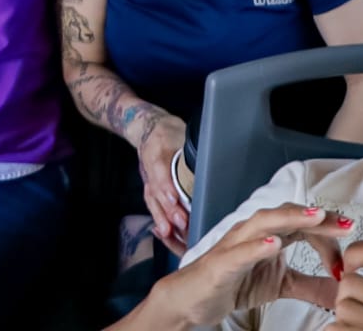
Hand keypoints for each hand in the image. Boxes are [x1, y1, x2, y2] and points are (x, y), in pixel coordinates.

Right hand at [135, 112, 188, 252]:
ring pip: (153, 200)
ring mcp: (148, 178)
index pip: (161, 168)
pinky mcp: (150, 188)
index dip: (166, 185)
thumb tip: (214, 160)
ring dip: (162, 217)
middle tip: (180, 222)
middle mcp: (151, 165)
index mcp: (159, 147)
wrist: (148, 129)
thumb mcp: (180, 132)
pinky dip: (158, 218)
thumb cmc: (169, 131)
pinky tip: (165, 233)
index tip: (175, 198)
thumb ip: (193, 147)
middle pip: (157, 189)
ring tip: (170, 233)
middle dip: (168, 208)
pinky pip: (152, 204)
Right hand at [148, 203, 351, 325]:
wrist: (193, 299)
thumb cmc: (234, 282)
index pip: (304, 224)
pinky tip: (275, 244)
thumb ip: (311, 285)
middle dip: (318, 218)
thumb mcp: (281, 285)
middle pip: (289, 215)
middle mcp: (254, 232)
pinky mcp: (221, 263)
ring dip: (291, 218)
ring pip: (264, 223)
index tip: (351, 242)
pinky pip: (240, 251)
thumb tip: (343, 289)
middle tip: (345, 224)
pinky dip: (258, 246)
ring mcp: (236, 244)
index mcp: (270, 233)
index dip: (328, 232)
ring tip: (316, 218)